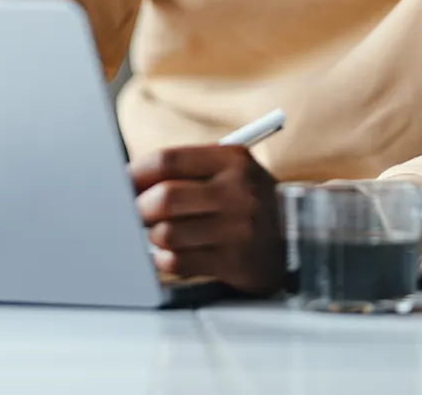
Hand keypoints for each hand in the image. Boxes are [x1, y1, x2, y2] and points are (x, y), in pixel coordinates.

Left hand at [130, 144, 282, 294]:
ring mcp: (237, 229)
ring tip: (158, 233)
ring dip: (152, 236)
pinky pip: (178, 262)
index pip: (168, 160)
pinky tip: (170, 254)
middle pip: (164, 198)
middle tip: (137, 213)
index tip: (122, 183)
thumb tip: (129, 182)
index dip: (136, 173)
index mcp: (232, 160)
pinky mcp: (234, 262)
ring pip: (166, 233)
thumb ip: (187, 171)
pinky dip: (164, 259)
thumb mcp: (231, 171)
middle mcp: (236, 191)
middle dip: (139, 209)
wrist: (298, 236)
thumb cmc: (250, 201)